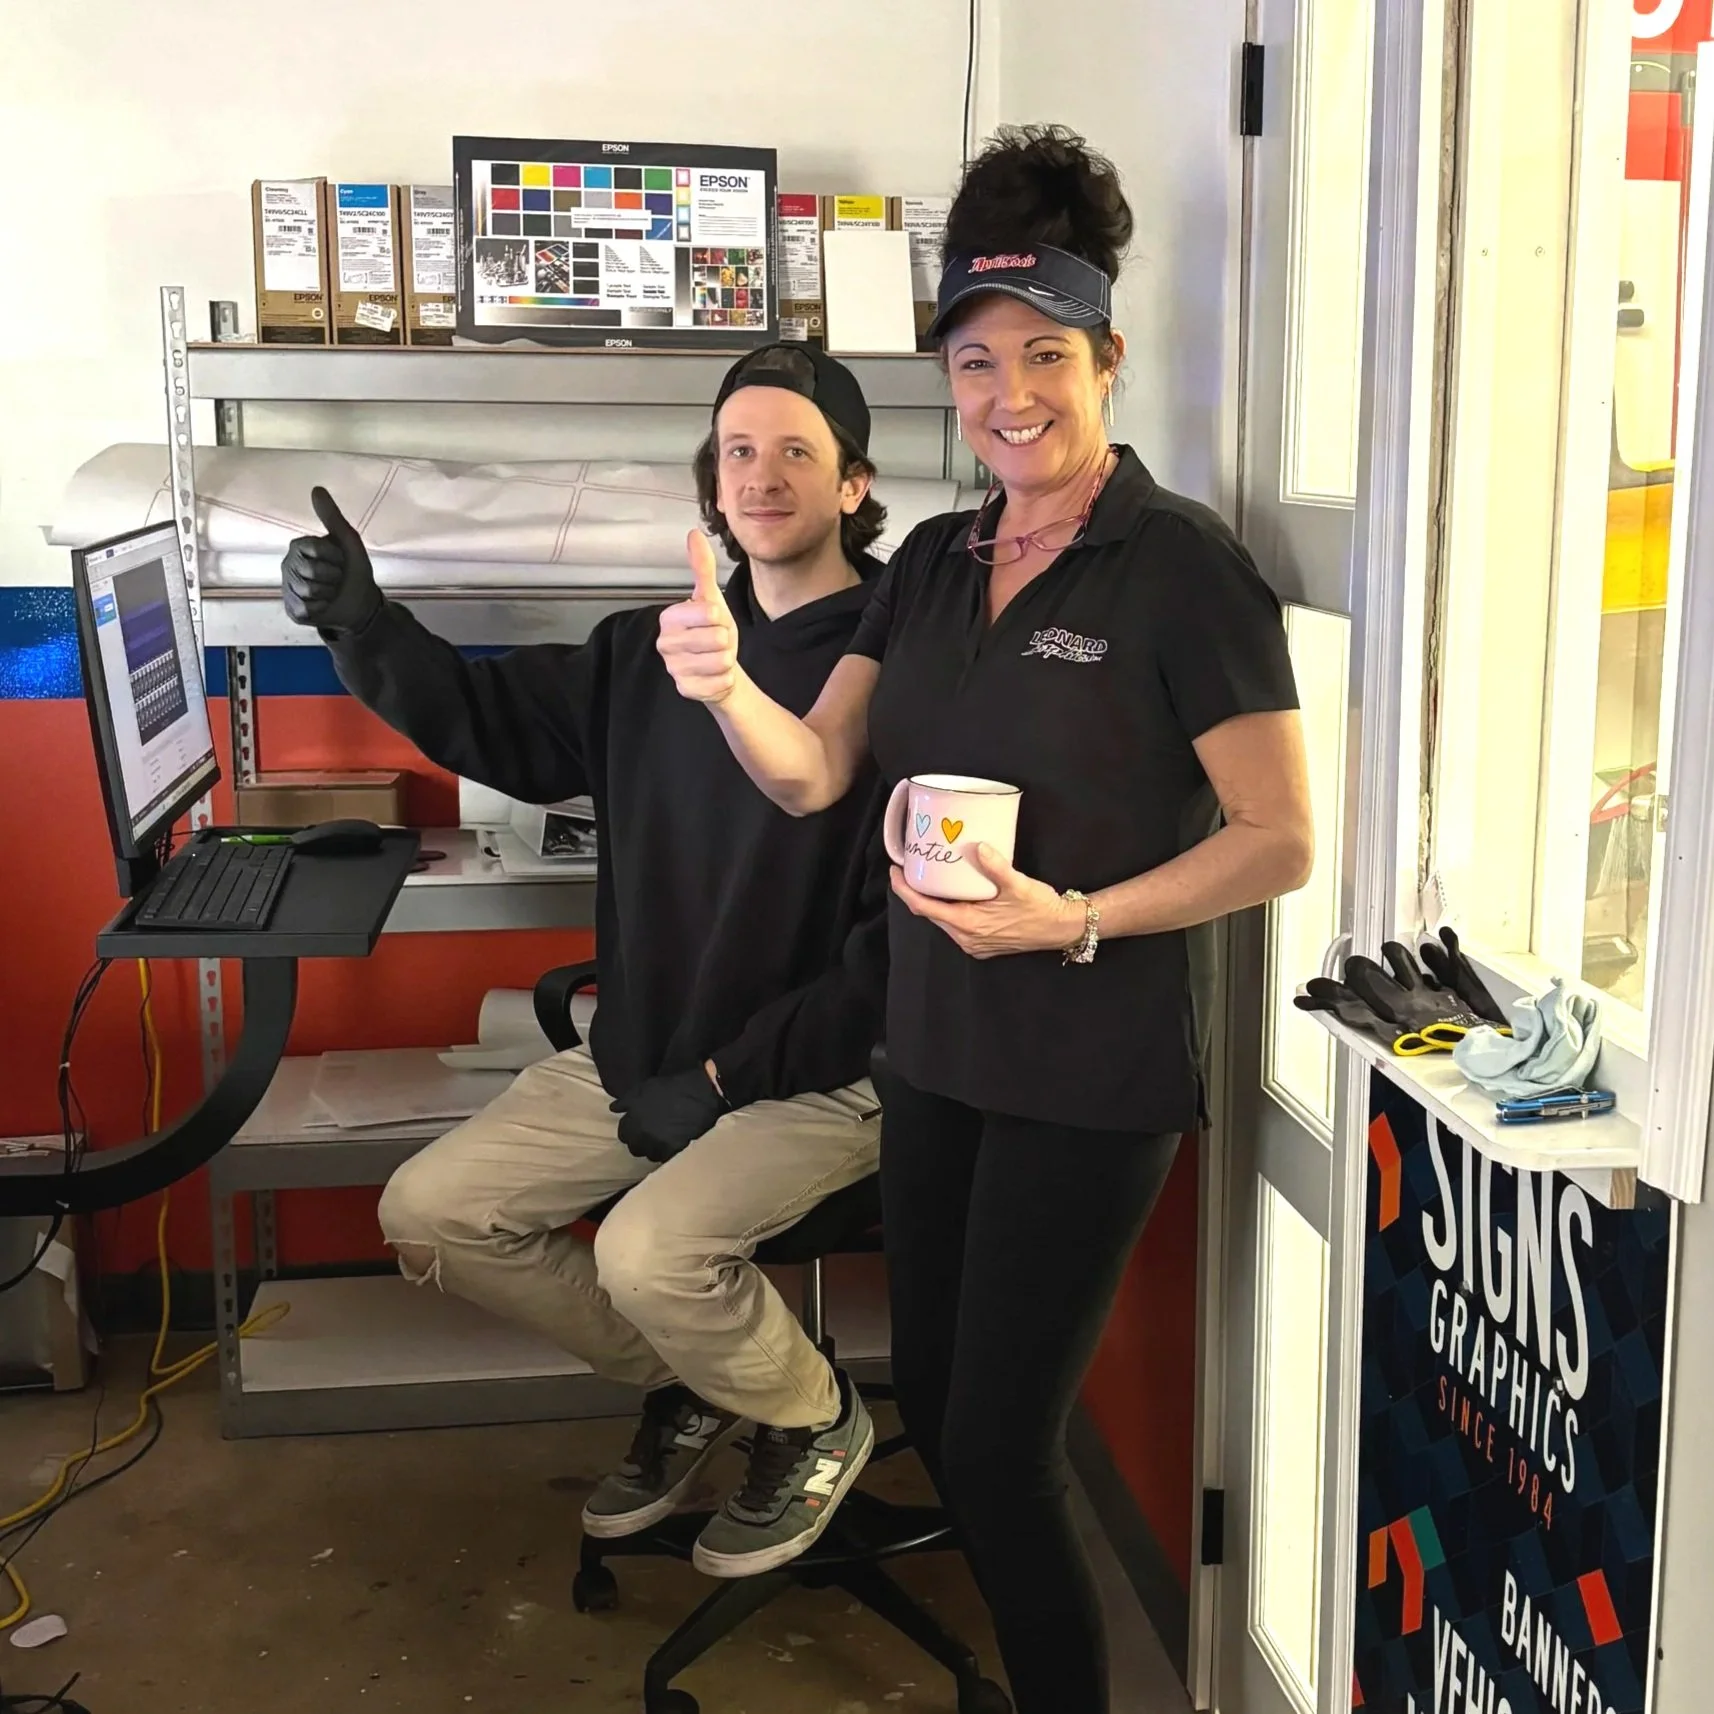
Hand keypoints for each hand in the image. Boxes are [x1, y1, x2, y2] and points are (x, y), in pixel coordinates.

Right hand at [281, 486, 382, 634]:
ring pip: (309, 590)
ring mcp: (288, 588)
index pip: (315, 548)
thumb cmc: (353, 568)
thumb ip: (332, 516)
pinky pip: (307, 608)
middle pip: (312, 570)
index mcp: (299, 546)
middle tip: (336, 578)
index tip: (340, 559)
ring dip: (329, 593)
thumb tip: (316, 488)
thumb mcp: (348, 540)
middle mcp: (287, 565)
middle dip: (333, 576)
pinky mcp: (292, 609)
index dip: (335, 556)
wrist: (360, 602)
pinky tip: (323, 606)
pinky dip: (322, 608)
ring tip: (331, 591)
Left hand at [611, 1063, 728, 1162]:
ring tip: (661, 1140)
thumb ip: (627, 1100)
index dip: (630, 1130)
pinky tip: (672, 1143)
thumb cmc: (672, 1088)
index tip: (638, 1126)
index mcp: (634, 1119)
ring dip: (653, 1148)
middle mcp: (643, 1135)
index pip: (623, 1134)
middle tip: (650, 1134)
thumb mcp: (645, 1088)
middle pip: (635, 1148)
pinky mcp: (675, 1151)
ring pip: (650, 1155)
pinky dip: (667, 1152)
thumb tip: (613, 1109)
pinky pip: (665, 1157)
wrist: (702, 1094)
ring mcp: (658, 1144)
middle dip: (640, 1141)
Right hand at [657, 530, 739, 703]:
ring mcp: (674, 669)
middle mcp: (665, 644)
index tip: (713, 622)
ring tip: (716, 657)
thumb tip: (693, 534)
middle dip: (725, 641)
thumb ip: (702, 567)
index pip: (709, 613)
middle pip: (716, 638)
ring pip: (720, 661)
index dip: (720, 618)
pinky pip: (719, 682)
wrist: (718, 668)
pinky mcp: (685, 690)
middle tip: (715, 643)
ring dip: (726, 660)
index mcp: (668, 618)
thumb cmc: (712, 632)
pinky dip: (725, 679)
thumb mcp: (711, 598)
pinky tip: (715, 675)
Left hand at [891, 844, 1084, 960]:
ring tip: (928, 878)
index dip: (905, 890)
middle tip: (909, 869)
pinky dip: (949, 910)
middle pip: (930, 914)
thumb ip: (996, 866)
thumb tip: (979, 847)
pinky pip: (956, 926)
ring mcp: (974, 944)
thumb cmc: (1040, 908)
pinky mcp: (982, 944)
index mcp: (968, 924)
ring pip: (943, 921)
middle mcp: (966, 938)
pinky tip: (952, 894)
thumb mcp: (1018, 884)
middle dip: (916, 893)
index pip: (924, 908)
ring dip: (933, 902)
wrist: (1061, 929)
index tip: (896, 872)